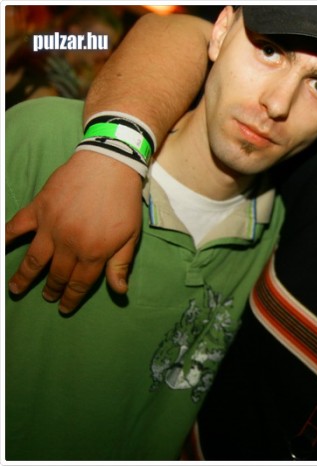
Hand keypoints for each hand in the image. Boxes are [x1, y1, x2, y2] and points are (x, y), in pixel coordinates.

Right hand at [5, 150, 142, 313]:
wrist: (110, 166)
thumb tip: (119, 291)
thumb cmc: (124, 202)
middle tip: (47, 297)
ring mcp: (50, 226)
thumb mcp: (131, 236)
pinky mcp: (38, 208)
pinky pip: (16, 227)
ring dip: (24, 276)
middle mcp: (69, 244)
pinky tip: (0, 247)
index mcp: (94, 252)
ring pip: (33, 259)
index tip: (64, 308)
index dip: (71, 297)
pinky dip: (5, 238)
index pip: (79, 283)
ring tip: (16, 288)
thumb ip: (120, 264)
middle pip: (56, 274)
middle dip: (51, 289)